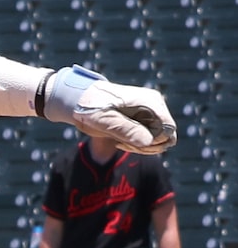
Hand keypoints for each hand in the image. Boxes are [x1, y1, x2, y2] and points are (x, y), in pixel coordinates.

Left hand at [42, 67, 176, 152]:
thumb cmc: (91, 108)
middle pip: (166, 137)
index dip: (152, 143)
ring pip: (159, 140)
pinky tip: (120, 140)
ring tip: (119, 141)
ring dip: (142, 147)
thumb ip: (127, 130)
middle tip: (122, 144)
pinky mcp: (143, 118)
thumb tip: (149, 141)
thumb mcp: (105, 121)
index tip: (127, 142)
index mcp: (149, 101)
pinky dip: (138, 144)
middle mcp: (154, 105)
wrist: (80, 100)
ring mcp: (150, 111)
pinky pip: (150, 138)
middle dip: (147, 147)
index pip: (168, 129)